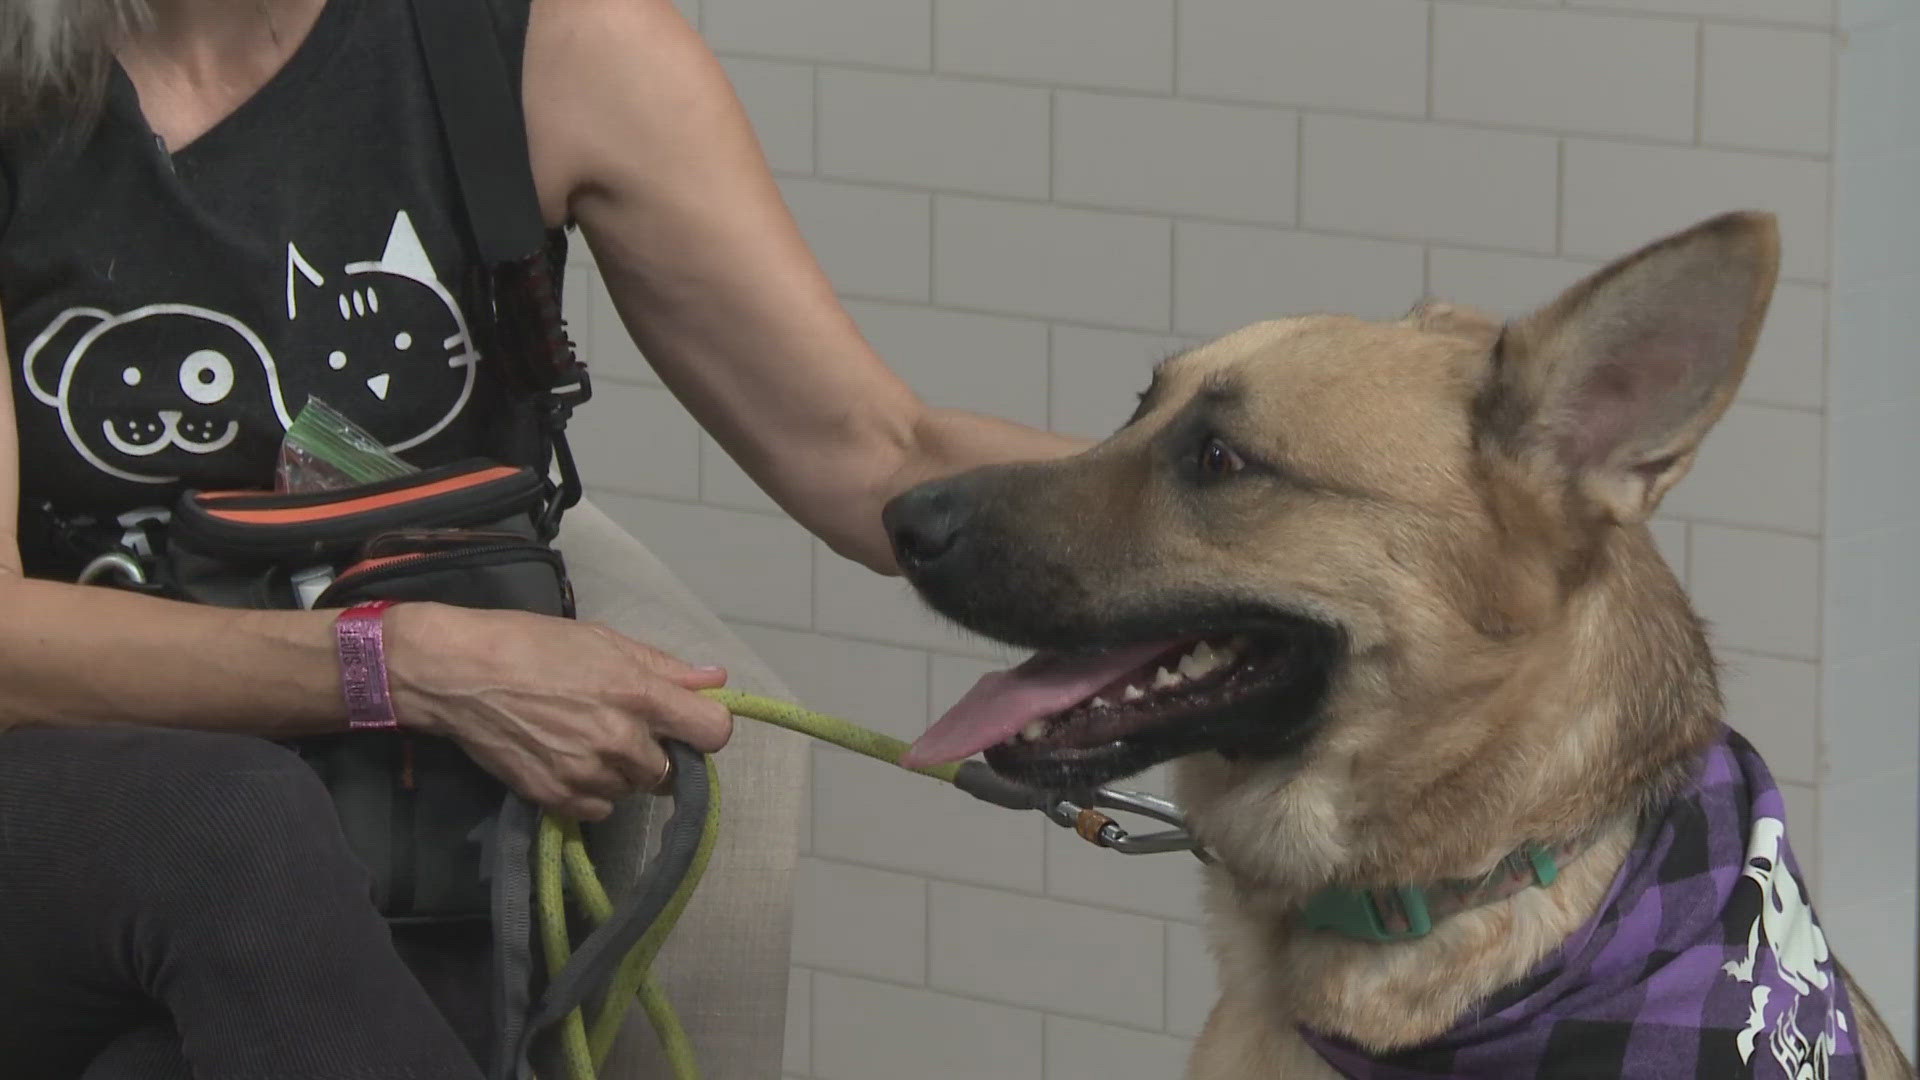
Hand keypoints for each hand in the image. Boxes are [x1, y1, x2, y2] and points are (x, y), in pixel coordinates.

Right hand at [382, 602, 732, 819]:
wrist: (457, 674)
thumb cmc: (531, 644)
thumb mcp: (603, 640)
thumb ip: (664, 667)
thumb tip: (715, 680)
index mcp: (637, 694)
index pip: (713, 732)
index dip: (705, 728)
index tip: (687, 724)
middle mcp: (619, 739)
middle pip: (671, 769)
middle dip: (654, 751)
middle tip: (622, 728)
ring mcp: (587, 773)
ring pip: (634, 790)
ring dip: (622, 773)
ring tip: (587, 740)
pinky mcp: (555, 798)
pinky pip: (600, 810)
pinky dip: (593, 792)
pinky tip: (569, 762)